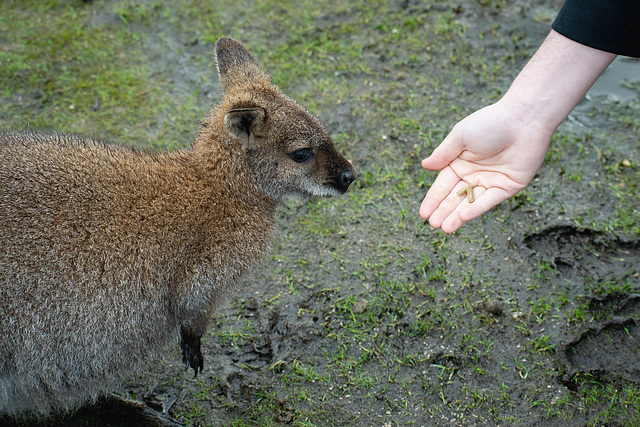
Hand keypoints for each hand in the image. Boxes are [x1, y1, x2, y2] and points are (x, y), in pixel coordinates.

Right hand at [419, 101, 551, 232]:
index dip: (433, 199)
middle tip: (433, 224)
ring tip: (446, 228)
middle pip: (455, 197)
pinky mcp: (508, 187)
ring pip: (471, 203)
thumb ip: (443, 154)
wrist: (523, 119)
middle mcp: (474, 175)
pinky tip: (463, 217)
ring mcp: (491, 182)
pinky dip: (476, 208)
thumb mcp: (460, 136)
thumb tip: (424, 165)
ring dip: (458, 216)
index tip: (423, 213)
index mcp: (460, 162)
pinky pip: (490, 200)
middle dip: (444, 211)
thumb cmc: (490, 122)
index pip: (443, 185)